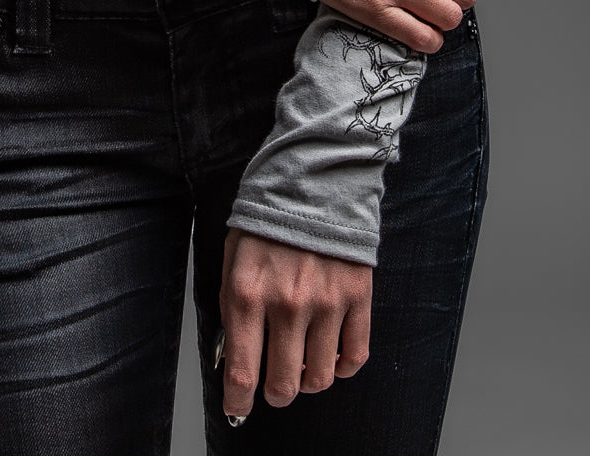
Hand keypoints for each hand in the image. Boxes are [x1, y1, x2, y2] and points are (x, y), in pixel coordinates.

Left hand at [219, 228, 372, 421]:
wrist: (313, 179)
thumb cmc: (269, 218)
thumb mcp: (233, 256)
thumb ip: (232, 303)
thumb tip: (234, 350)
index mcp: (248, 294)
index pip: (242, 372)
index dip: (238, 403)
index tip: (237, 410)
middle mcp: (287, 304)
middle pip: (283, 385)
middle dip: (275, 393)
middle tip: (274, 384)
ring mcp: (326, 302)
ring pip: (320, 378)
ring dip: (308, 381)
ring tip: (302, 365)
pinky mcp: (357, 296)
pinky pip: (355, 356)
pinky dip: (342, 366)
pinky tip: (331, 353)